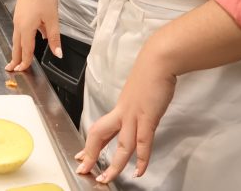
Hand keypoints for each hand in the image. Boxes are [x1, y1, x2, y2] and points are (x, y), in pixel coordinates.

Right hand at [5, 0, 60, 71]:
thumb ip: (54, 38)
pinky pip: (21, 28)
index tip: (22, 71)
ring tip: (18, 58)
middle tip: (11, 69)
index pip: (26, 49)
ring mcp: (18, 17)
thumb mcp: (53, 18)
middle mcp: (19, 23)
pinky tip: (35, 36)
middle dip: (15, 58)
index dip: (25, 61)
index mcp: (26, 27)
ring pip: (18, 37)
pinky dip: (24, 36)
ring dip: (19, 48)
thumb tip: (58, 54)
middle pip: (17, 45)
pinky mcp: (20, 12)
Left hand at [75, 40, 176, 182]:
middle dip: (90, 154)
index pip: (100, 129)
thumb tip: (140, 110)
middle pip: (100, 135)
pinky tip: (138, 171)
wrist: (158, 60)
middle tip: (83, 169)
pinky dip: (140, 158)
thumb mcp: (139, 92)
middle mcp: (123, 112)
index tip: (82, 156)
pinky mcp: (148, 116)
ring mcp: (134, 115)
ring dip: (113, 164)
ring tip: (107, 179)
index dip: (90, 144)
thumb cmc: (151, 73)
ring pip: (120, 144)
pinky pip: (142, 141)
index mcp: (120, 107)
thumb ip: (137, 104)